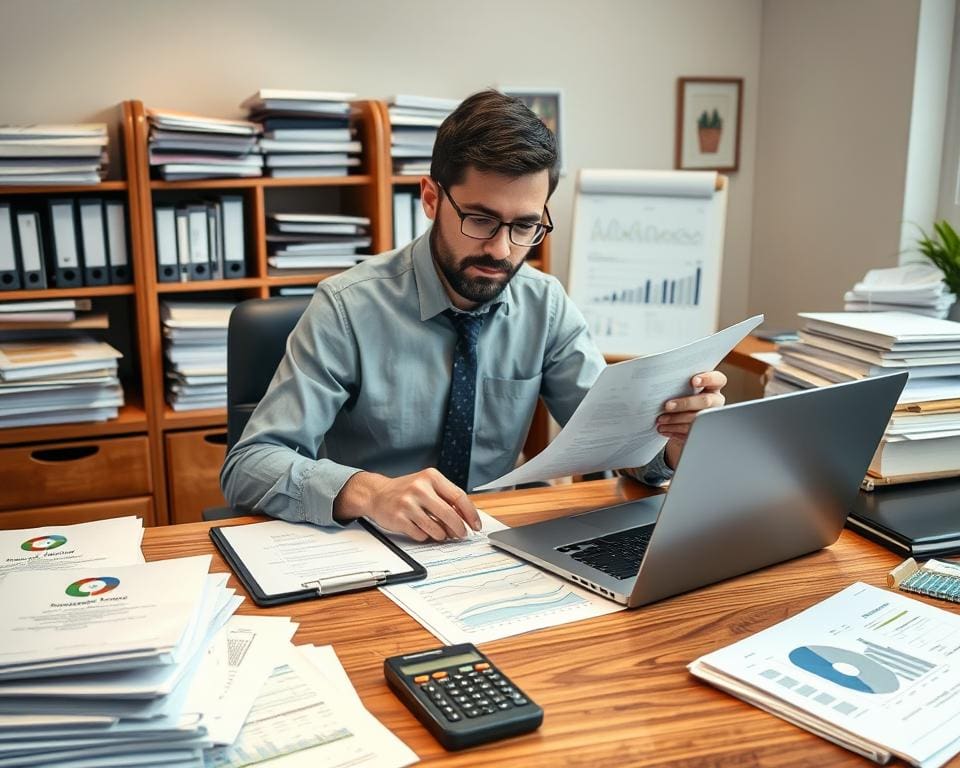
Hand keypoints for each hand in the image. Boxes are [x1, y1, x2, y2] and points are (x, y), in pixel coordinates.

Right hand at [333, 468, 481, 541]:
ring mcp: (408, 503)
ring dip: (442, 535)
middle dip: (459, 529)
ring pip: (436, 528)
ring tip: (441, 533)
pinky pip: (421, 535)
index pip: (459, 497)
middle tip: (462, 534)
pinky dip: (425, 536)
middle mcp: (420, 488)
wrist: (377, 493)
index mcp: (431, 477)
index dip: (470, 514)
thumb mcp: (427, 485)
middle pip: (450, 514)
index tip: (475, 525)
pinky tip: (422, 530)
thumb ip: (446, 498)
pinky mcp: (399, 518)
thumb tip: (466, 518)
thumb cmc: (406, 491)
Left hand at [657, 370, 726, 467]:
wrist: (679, 419)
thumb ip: (678, 385)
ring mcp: (710, 418)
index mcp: (712, 387)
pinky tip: (664, 429)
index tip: (694, 381)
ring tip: (661, 420)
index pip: (717, 379)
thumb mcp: (680, 389)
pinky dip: (674, 431)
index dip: (708, 379)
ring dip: (676, 419)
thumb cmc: (679, 397)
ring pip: (697, 419)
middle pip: (706, 401)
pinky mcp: (702, 432)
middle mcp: (714, 402)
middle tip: (667, 406)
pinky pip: (691, 432)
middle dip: (685, 403)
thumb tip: (661, 384)